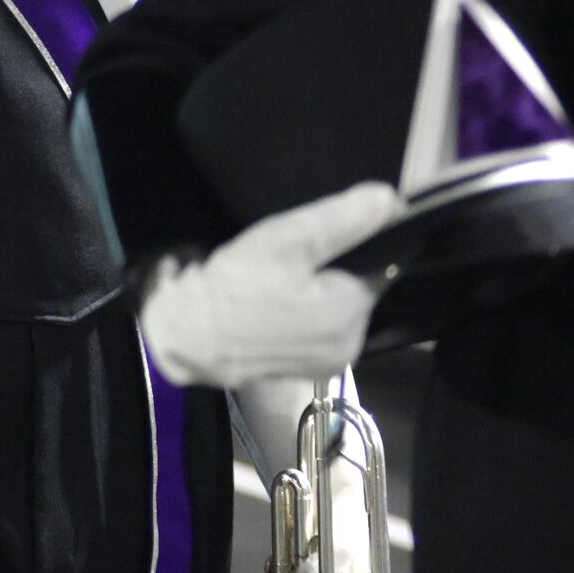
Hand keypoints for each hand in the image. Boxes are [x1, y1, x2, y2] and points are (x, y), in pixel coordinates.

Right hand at [140, 183, 400, 387]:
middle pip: (358, 289)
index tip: (316, 237)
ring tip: (277, 282)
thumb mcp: (285, 240)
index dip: (352, 244)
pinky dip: (304, 315)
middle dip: (333, 269)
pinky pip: (319, 331)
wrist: (182, 336)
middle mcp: (351, 346)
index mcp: (352, 314)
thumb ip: (341, 219)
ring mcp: (328, 364)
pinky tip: (274, 306)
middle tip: (289, 258)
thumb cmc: (233, 286)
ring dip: (318, 292)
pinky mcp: (304, 372)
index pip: (380, 264)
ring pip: (337, 310)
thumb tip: (391, 200)